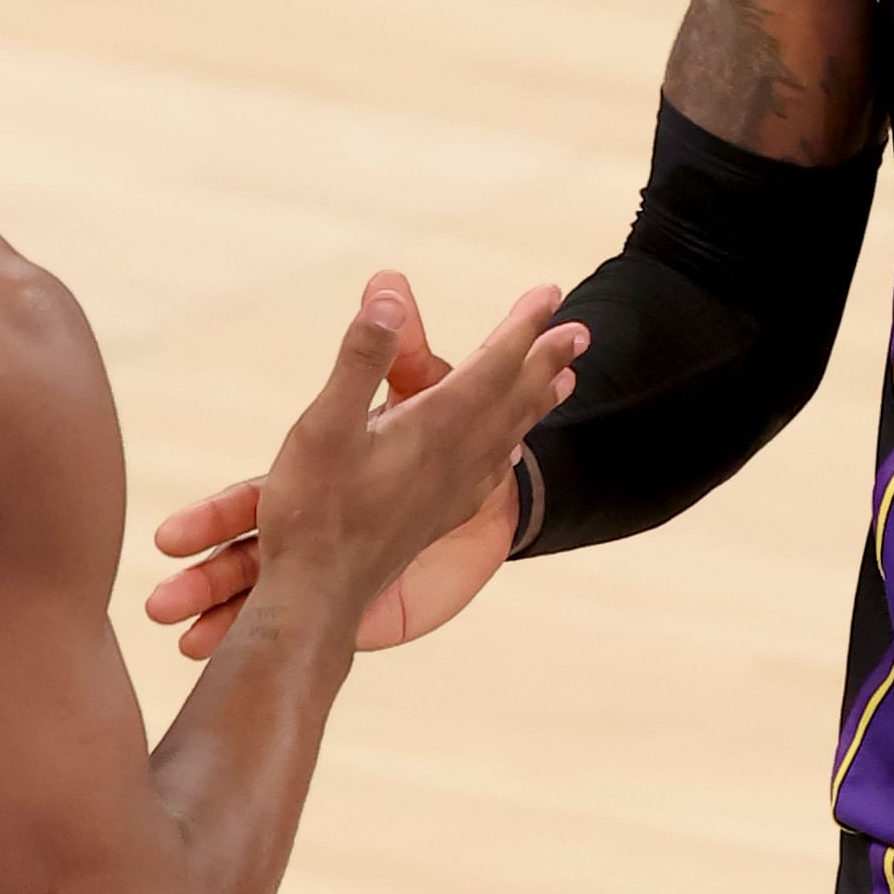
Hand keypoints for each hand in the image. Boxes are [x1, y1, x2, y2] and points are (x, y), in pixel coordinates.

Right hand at [172, 275, 578, 653]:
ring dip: (536, 402)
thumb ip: (360, 359)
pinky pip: (488, 475)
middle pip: (513, 399)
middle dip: (546, 360)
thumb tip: (389, 297)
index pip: (492, 366)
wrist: (316, 599)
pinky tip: (507, 457)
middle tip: (581, 331)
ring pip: (507, 436)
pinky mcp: (434, 519)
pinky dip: (507, 451)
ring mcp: (448, 493)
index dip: (523, 327)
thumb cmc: (312, 513)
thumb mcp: (324, 424)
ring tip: (563, 381)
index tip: (551, 293)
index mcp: (434, 429)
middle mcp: (454, 459)